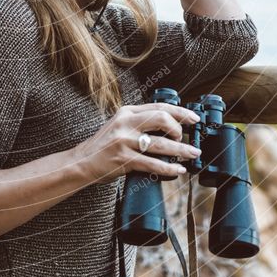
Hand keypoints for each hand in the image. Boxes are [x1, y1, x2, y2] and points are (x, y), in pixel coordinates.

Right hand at [72, 103, 201, 185]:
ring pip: (160, 144)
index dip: (180, 112)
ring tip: (192, 154)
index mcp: (127, 112)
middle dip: (180, 129)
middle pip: (161, 119)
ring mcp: (124, 141)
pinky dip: (168, 168)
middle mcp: (126, 123)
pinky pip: (152, 163)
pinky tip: (178, 170)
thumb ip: (140, 121)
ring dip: (181, 150)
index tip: (194, 118)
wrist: (82, 161)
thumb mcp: (120, 125)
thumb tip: (170, 125)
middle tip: (187, 138)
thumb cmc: (104, 145)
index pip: (159, 107)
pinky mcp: (124, 159)